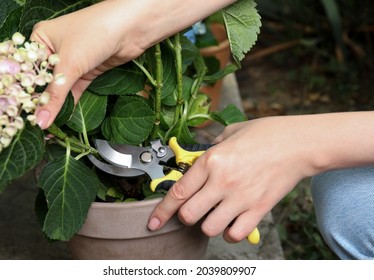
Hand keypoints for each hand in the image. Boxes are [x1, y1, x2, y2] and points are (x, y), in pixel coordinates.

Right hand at [30, 1, 147, 128]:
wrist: (130, 29)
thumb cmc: (94, 33)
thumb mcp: (69, 64)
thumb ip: (55, 95)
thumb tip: (41, 120)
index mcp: (41, 39)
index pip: (27, 69)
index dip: (24, 90)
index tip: (21, 112)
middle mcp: (54, 50)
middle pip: (43, 80)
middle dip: (40, 100)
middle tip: (32, 121)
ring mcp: (72, 61)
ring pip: (60, 87)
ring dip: (56, 104)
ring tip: (45, 124)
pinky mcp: (87, 71)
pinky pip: (74, 90)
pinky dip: (70, 103)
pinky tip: (62, 117)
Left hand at [148, 117, 313, 241]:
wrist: (299, 143)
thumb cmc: (267, 134)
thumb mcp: (231, 132)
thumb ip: (211, 147)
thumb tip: (199, 159)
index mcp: (212, 160)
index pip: (178, 192)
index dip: (162, 210)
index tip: (153, 221)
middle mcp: (222, 182)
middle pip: (188, 215)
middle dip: (185, 215)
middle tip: (192, 209)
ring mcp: (241, 198)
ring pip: (209, 228)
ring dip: (208, 224)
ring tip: (215, 214)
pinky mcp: (258, 210)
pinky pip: (234, 234)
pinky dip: (229, 232)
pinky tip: (232, 222)